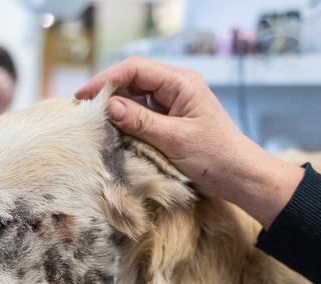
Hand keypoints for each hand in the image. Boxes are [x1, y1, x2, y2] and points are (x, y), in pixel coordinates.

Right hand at [76, 57, 303, 228]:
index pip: (136, 69)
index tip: (84, 95)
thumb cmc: (215, 156)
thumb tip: (109, 105)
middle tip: (82, 108)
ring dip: (115, 109)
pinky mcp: (168, 122)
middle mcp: (175, 88)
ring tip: (93, 120)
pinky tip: (111, 131)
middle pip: (133, 80)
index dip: (107, 79)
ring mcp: (172, 105)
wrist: (238, 177)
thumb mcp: (175, 139)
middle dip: (107, 92)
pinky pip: (140, 116)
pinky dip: (125, 122)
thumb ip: (141, 121)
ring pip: (135, 99)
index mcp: (181, 83)